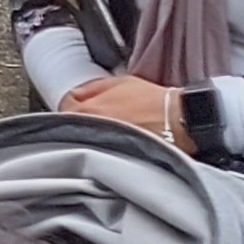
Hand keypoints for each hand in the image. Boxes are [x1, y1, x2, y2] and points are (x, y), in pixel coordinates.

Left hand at [64, 73, 182, 143]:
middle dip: (77, 121)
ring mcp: (100, 148)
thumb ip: (93, 87)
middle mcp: (89, 131)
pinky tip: (114, 144)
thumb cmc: (153, 100)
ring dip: (88, 136)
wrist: (179, 121)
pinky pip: (99, 154)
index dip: (72, 103)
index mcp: (87, 110)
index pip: (63, 107)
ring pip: (83, 141)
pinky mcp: (114, 161)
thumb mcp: (120, 82)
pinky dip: (102, 149)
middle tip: (92, 118)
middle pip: (70, 126)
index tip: (80, 104)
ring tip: (104, 132)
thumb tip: (76, 93)